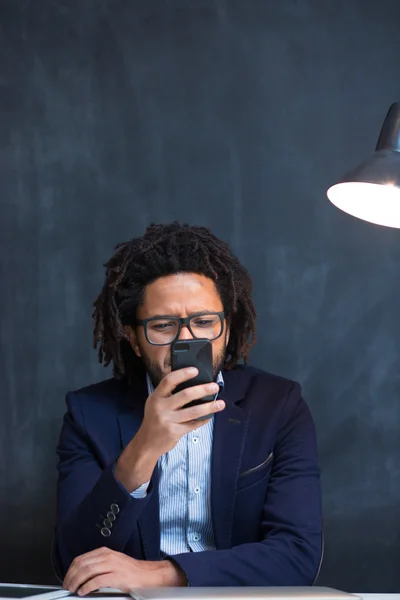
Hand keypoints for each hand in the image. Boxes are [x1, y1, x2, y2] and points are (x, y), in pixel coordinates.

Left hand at [63, 547, 185, 594]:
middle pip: (82, 564)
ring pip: (87, 571)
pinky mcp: (117, 576)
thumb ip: (98, 565)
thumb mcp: (112, 562)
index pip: (81, 559)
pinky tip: (83, 592)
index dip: (70, 570)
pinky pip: (97, 581)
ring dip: (77, 581)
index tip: (67, 578)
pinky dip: (87, 587)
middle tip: (67, 586)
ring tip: (73, 589)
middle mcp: (107, 556)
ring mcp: (112, 566)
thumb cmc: (130, 571)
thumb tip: (81, 574)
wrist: (148, 575)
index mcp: (105, 552)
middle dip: (71, 576)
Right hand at [115, 367, 224, 491]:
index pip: (169, 380)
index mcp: (156, 397)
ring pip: (194, 411)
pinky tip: (210, 416)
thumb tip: (191, 383)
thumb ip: (168, 394)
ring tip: (221, 403)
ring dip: (210, 407)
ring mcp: (168, 420)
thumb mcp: (155, 403)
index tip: (196, 370)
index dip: (183, 374)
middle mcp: (161, 407)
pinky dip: (204, 419)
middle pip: (185, 395)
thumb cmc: (154, 419)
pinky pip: (193, 424)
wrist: (147, 443)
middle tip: (215, 387)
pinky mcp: (175, 432)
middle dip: (203, 390)